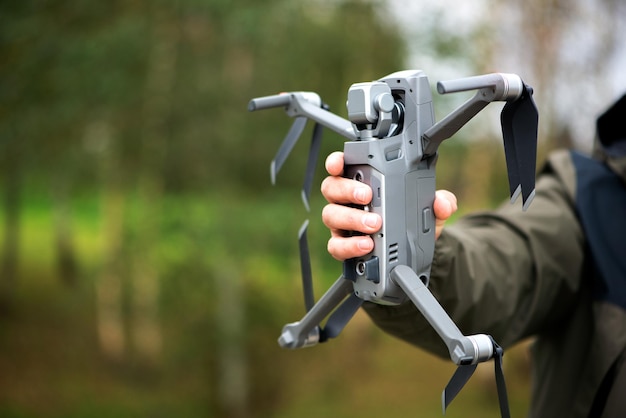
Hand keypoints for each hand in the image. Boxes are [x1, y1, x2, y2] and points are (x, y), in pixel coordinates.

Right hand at [321, 151, 456, 260]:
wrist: (414, 250)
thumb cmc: (412, 219)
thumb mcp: (429, 208)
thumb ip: (440, 202)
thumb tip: (442, 202)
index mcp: (362, 182)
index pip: (341, 166)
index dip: (335, 163)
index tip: (339, 164)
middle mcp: (346, 200)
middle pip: (331, 188)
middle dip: (348, 190)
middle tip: (368, 196)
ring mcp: (342, 223)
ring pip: (331, 215)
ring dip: (351, 218)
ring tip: (374, 224)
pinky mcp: (343, 245)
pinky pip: (336, 245)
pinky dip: (349, 245)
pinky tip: (366, 245)